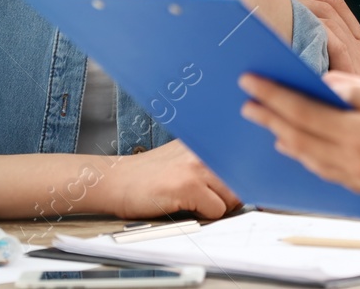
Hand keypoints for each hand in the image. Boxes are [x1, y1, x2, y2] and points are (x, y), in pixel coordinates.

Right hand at [101, 140, 240, 220]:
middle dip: (230, 197)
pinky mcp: (188, 186)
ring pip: (232, 198)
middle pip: (241, 182)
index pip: (243, 161)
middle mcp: (204, 152)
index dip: (243, 180)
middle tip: (208, 201)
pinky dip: (204, 216)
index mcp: (205, 143)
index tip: (243, 188)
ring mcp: (197, 168)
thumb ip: (207, 164)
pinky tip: (184, 207)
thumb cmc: (147, 175)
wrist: (115, 180)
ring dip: (217, 207)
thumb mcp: (181, 159)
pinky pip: (216, 211)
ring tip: (194, 203)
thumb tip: (239, 180)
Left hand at [240, 71, 359, 207]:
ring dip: (286, 140)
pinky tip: (307, 152)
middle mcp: (355, 163)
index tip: (252, 82)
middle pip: (300, 139)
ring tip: (270, 126)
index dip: (275, 96)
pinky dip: (310, 158)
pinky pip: (329, 172)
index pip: (304, 113)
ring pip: (312, 159)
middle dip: (272, 118)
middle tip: (248, 104)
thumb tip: (329, 84)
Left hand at [285, 0, 359, 81]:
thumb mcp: (345, 79)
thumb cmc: (356, 111)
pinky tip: (295, 22)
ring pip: (330, 19)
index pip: (337, 5)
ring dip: (303, 7)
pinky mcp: (353, 69)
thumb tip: (299, 45)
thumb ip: (329, 62)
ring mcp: (359, 55)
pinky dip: (316, 28)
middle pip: (331, 6)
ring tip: (280, 1)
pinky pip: (335, 42)